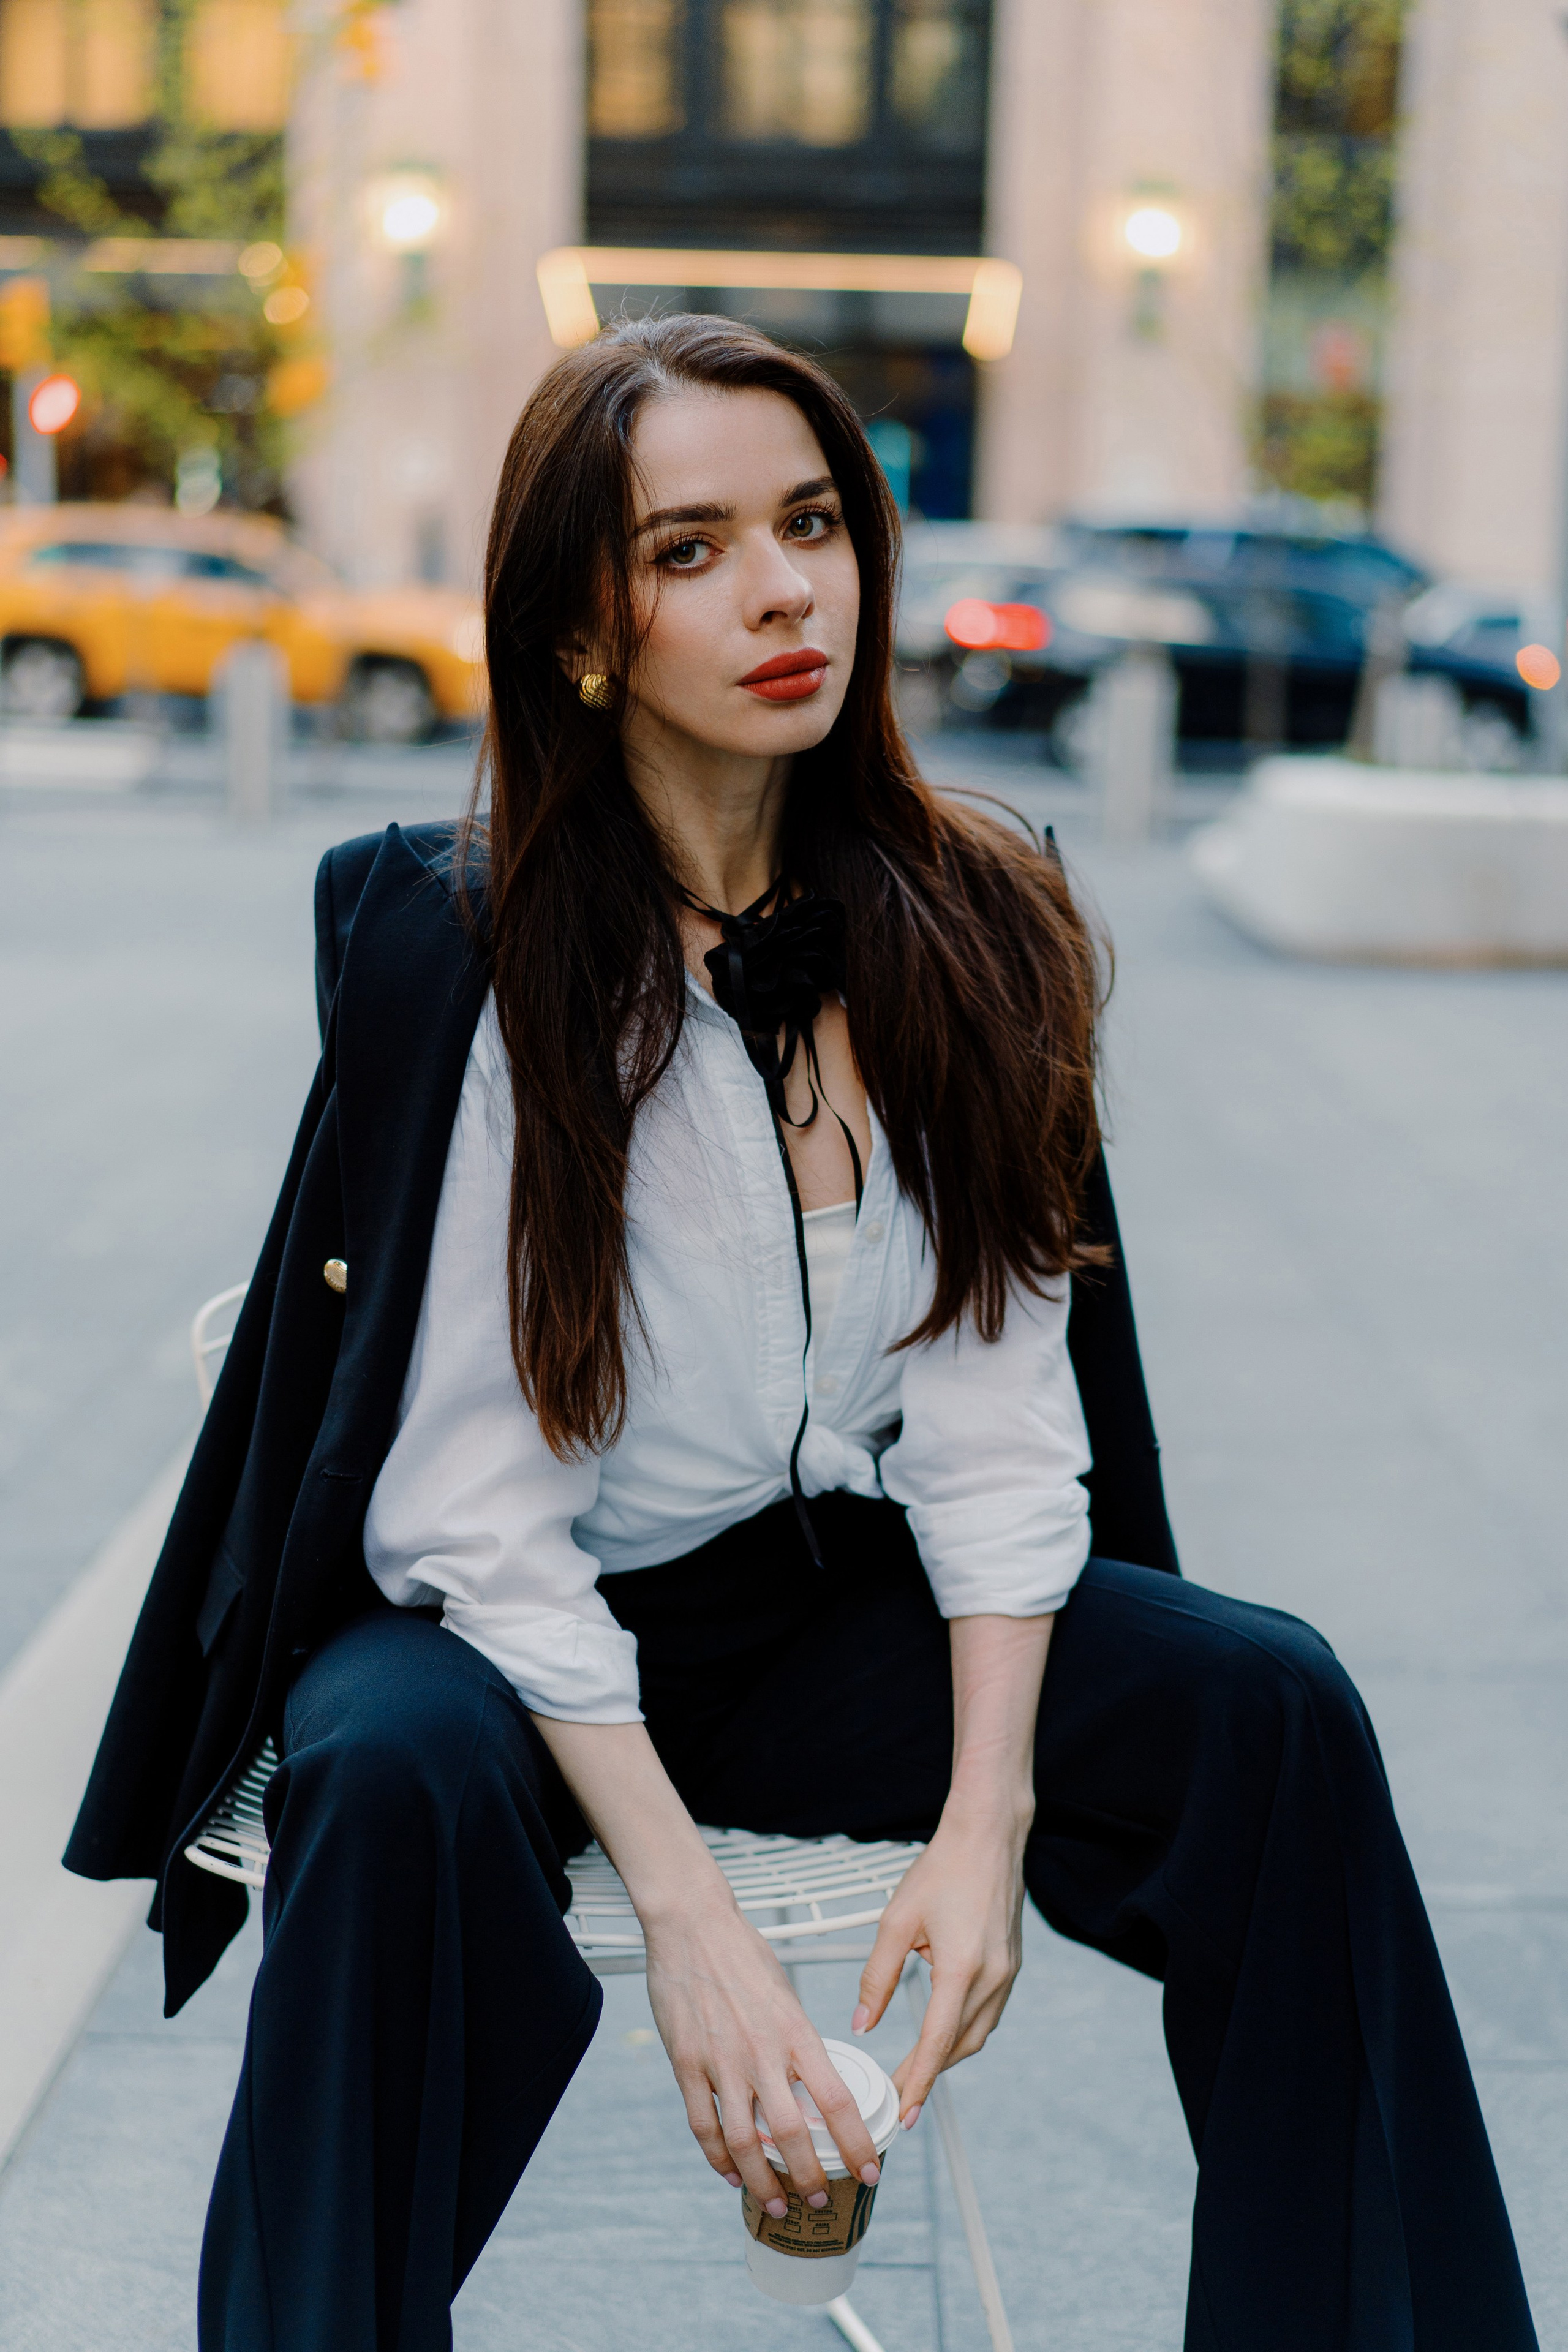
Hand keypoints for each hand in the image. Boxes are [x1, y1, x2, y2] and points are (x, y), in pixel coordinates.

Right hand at [642, 1886, 883, 2213]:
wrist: (691, 1923)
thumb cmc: (743, 1952)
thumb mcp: (786, 1994)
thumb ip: (797, 2039)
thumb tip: (811, 2079)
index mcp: (796, 2032)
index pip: (836, 2101)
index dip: (856, 2145)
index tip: (870, 2172)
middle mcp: (762, 2052)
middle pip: (793, 2135)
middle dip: (810, 2178)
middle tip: (820, 2200)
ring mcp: (721, 2061)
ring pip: (746, 2142)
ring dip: (764, 2182)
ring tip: (777, 2205)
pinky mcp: (687, 2064)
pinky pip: (704, 2126)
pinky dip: (719, 2159)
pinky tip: (732, 2174)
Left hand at [851, 1799, 1029, 2127]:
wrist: (989, 1837)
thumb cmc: (941, 1870)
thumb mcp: (896, 1921)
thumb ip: (877, 1977)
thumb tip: (862, 2022)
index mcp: (962, 1968)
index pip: (937, 2042)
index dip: (918, 2081)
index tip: (903, 2113)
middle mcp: (993, 1977)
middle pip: (960, 2046)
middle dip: (929, 2075)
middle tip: (899, 2096)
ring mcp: (1008, 1973)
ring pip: (977, 2033)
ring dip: (947, 2056)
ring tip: (915, 2071)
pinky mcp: (1011, 1964)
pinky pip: (988, 2013)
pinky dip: (964, 2031)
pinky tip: (943, 2033)